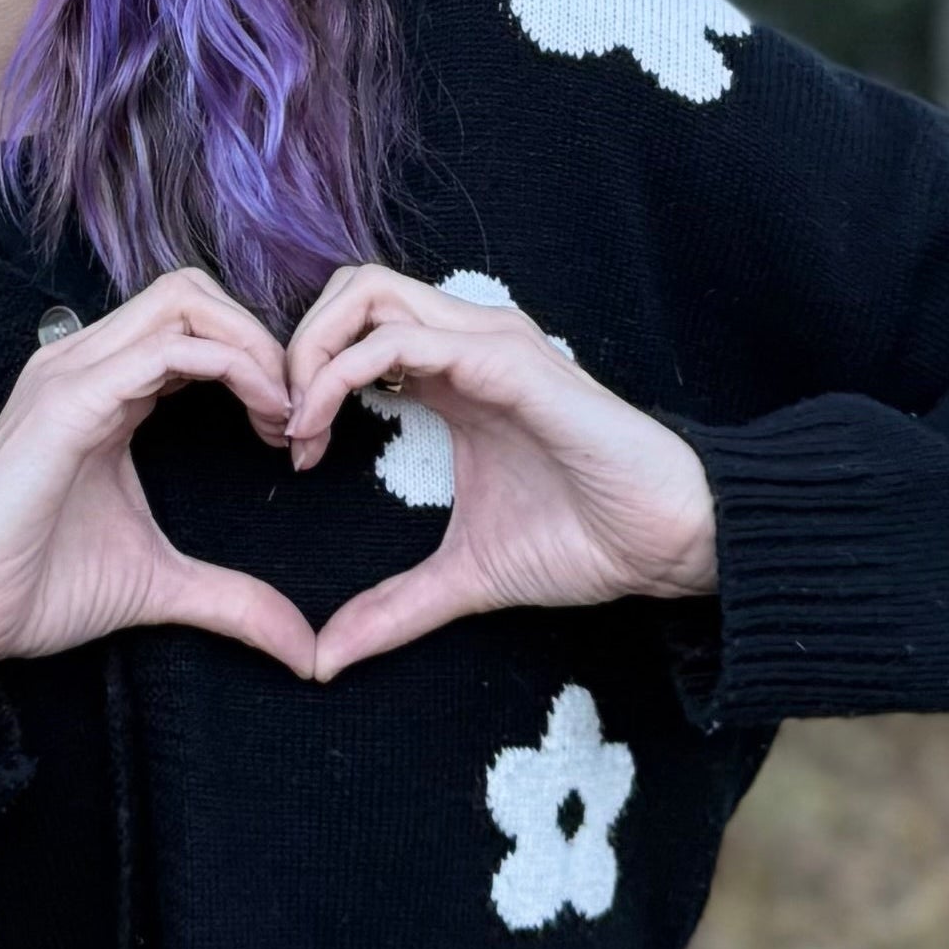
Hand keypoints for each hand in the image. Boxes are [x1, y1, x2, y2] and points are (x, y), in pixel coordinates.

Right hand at [0, 269, 318, 691]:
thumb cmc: (35, 590)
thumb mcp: (158, 585)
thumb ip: (231, 600)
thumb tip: (303, 650)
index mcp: (101, 389)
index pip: (192, 326)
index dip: (257, 362)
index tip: (294, 432)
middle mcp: (83, 364)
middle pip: (193, 292)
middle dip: (263, 339)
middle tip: (298, 413)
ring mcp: (70, 374)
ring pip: (184, 301)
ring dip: (254, 346)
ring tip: (285, 413)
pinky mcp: (67, 402)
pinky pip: (166, 349)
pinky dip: (231, 367)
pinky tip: (263, 417)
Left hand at [282, 265, 718, 680]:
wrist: (664, 544)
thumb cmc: (584, 541)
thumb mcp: (463, 577)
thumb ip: (393, 608)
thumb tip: (325, 660)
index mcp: (454, 375)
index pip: (356, 328)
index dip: (306, 376)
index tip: (291, 451)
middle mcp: (468, 343)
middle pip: (353, 288)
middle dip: (297, 345)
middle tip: (283, 425)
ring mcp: (489, 344)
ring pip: (368, 293)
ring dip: (312, 352)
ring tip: (298, 424)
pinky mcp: (508, 363)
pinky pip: (403, 340)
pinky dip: (342, 374)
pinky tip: (323, 427)